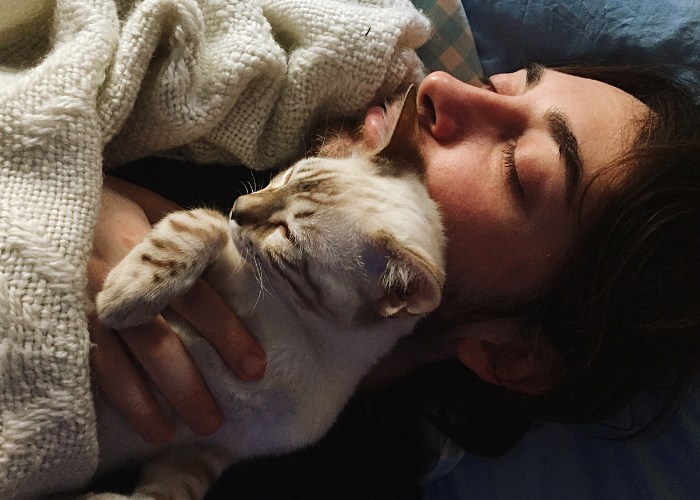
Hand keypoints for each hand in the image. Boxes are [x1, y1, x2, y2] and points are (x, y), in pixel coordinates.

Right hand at [88, 176, 266, 442]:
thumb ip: (191, 236)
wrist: (47, 202)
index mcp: (148, 247)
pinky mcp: (64, 318)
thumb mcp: (154, 207)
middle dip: (187, 384)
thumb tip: (242, 268)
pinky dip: (115, 395)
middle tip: (215, 419)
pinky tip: (138, 419)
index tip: (254, 367)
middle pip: (156, 339)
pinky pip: (91, 364)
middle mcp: (116, 278)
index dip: (226, 332)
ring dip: (149, 402)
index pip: (196, 295)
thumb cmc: (112, 206)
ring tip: (173, 432)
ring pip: (120, 360)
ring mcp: (84, 302)